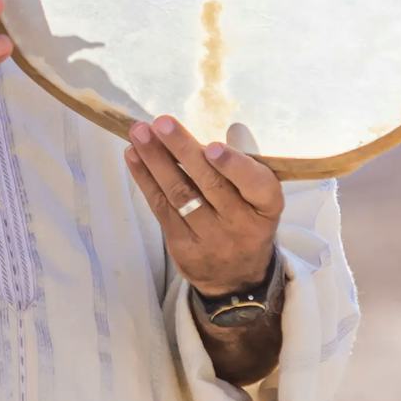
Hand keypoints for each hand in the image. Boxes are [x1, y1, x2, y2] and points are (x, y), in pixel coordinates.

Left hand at [122, 116, 283, 298]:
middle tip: (162, 124)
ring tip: (139, 133)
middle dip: (183, 151)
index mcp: (267, 207)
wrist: (236, 277)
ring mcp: (210, 238)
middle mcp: (242, 225)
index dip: (234, 166)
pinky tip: (134, 156)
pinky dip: (145, 179)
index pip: (257, 185)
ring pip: (180, 195)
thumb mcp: (258, 198)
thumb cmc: (247, 220)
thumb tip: (232, 128)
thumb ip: (245, 165)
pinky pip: (161, 208)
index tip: (212, 147)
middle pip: (210, 185)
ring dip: (155, 161)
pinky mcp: (182, 246)